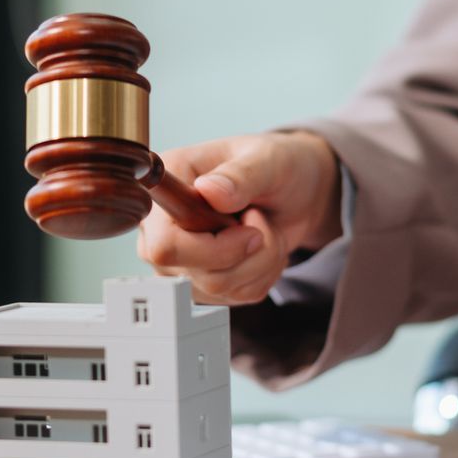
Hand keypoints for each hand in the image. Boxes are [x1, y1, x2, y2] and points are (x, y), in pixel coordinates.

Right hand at [138, 131, 343, 305]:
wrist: (295, 191)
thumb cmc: (276, 166)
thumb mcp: (266, 160)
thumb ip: (240, 175)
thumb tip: (209, 190)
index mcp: (167, 186)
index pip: (163, 244)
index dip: (209, 249)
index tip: (248, 227)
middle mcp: (162, 226)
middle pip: (191, 275)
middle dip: (245, 255)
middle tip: (261, 220)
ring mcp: (178, 257)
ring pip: (217, 288)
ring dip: (259, 263)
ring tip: (266, 229)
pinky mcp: (199, 280)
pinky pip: (234, 297)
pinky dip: (262, 275)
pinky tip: (263, 248)